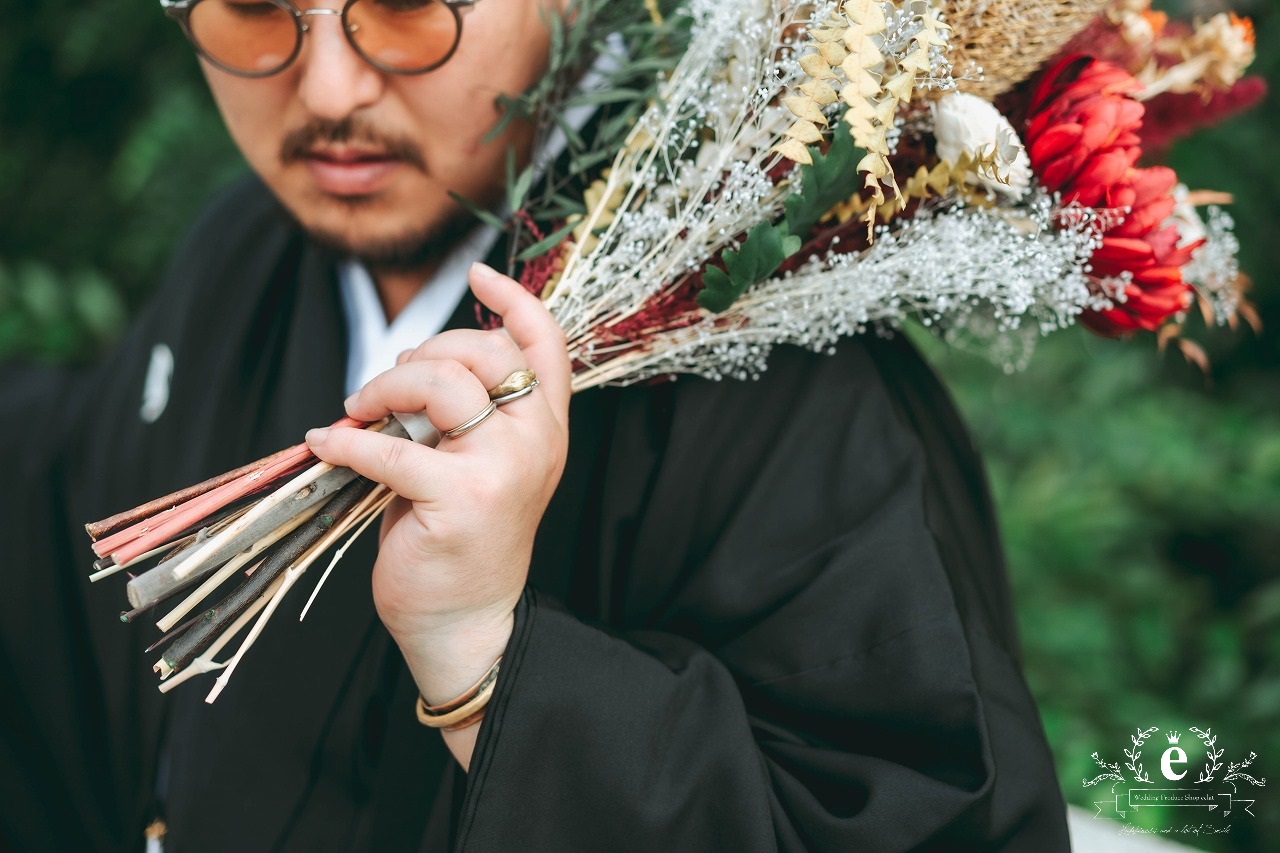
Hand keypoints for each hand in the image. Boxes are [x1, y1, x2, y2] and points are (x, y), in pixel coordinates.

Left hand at [305, 262, 569, 706]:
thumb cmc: (464, 538)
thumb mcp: (485, 464)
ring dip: (384, 387)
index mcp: (547, 428)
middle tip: (379, 391)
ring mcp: (504, 469)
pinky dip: (346, 442)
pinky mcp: (460, 500)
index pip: (546, 343)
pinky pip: (390, 447)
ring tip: (358, 413)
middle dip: (418, 354)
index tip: (478, 272)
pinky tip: (327, 445)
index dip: (513, 300)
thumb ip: (471, 412)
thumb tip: (412, 363)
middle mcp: (537, 441)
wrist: (467, 622)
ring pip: (441, 383)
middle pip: (480, 351)